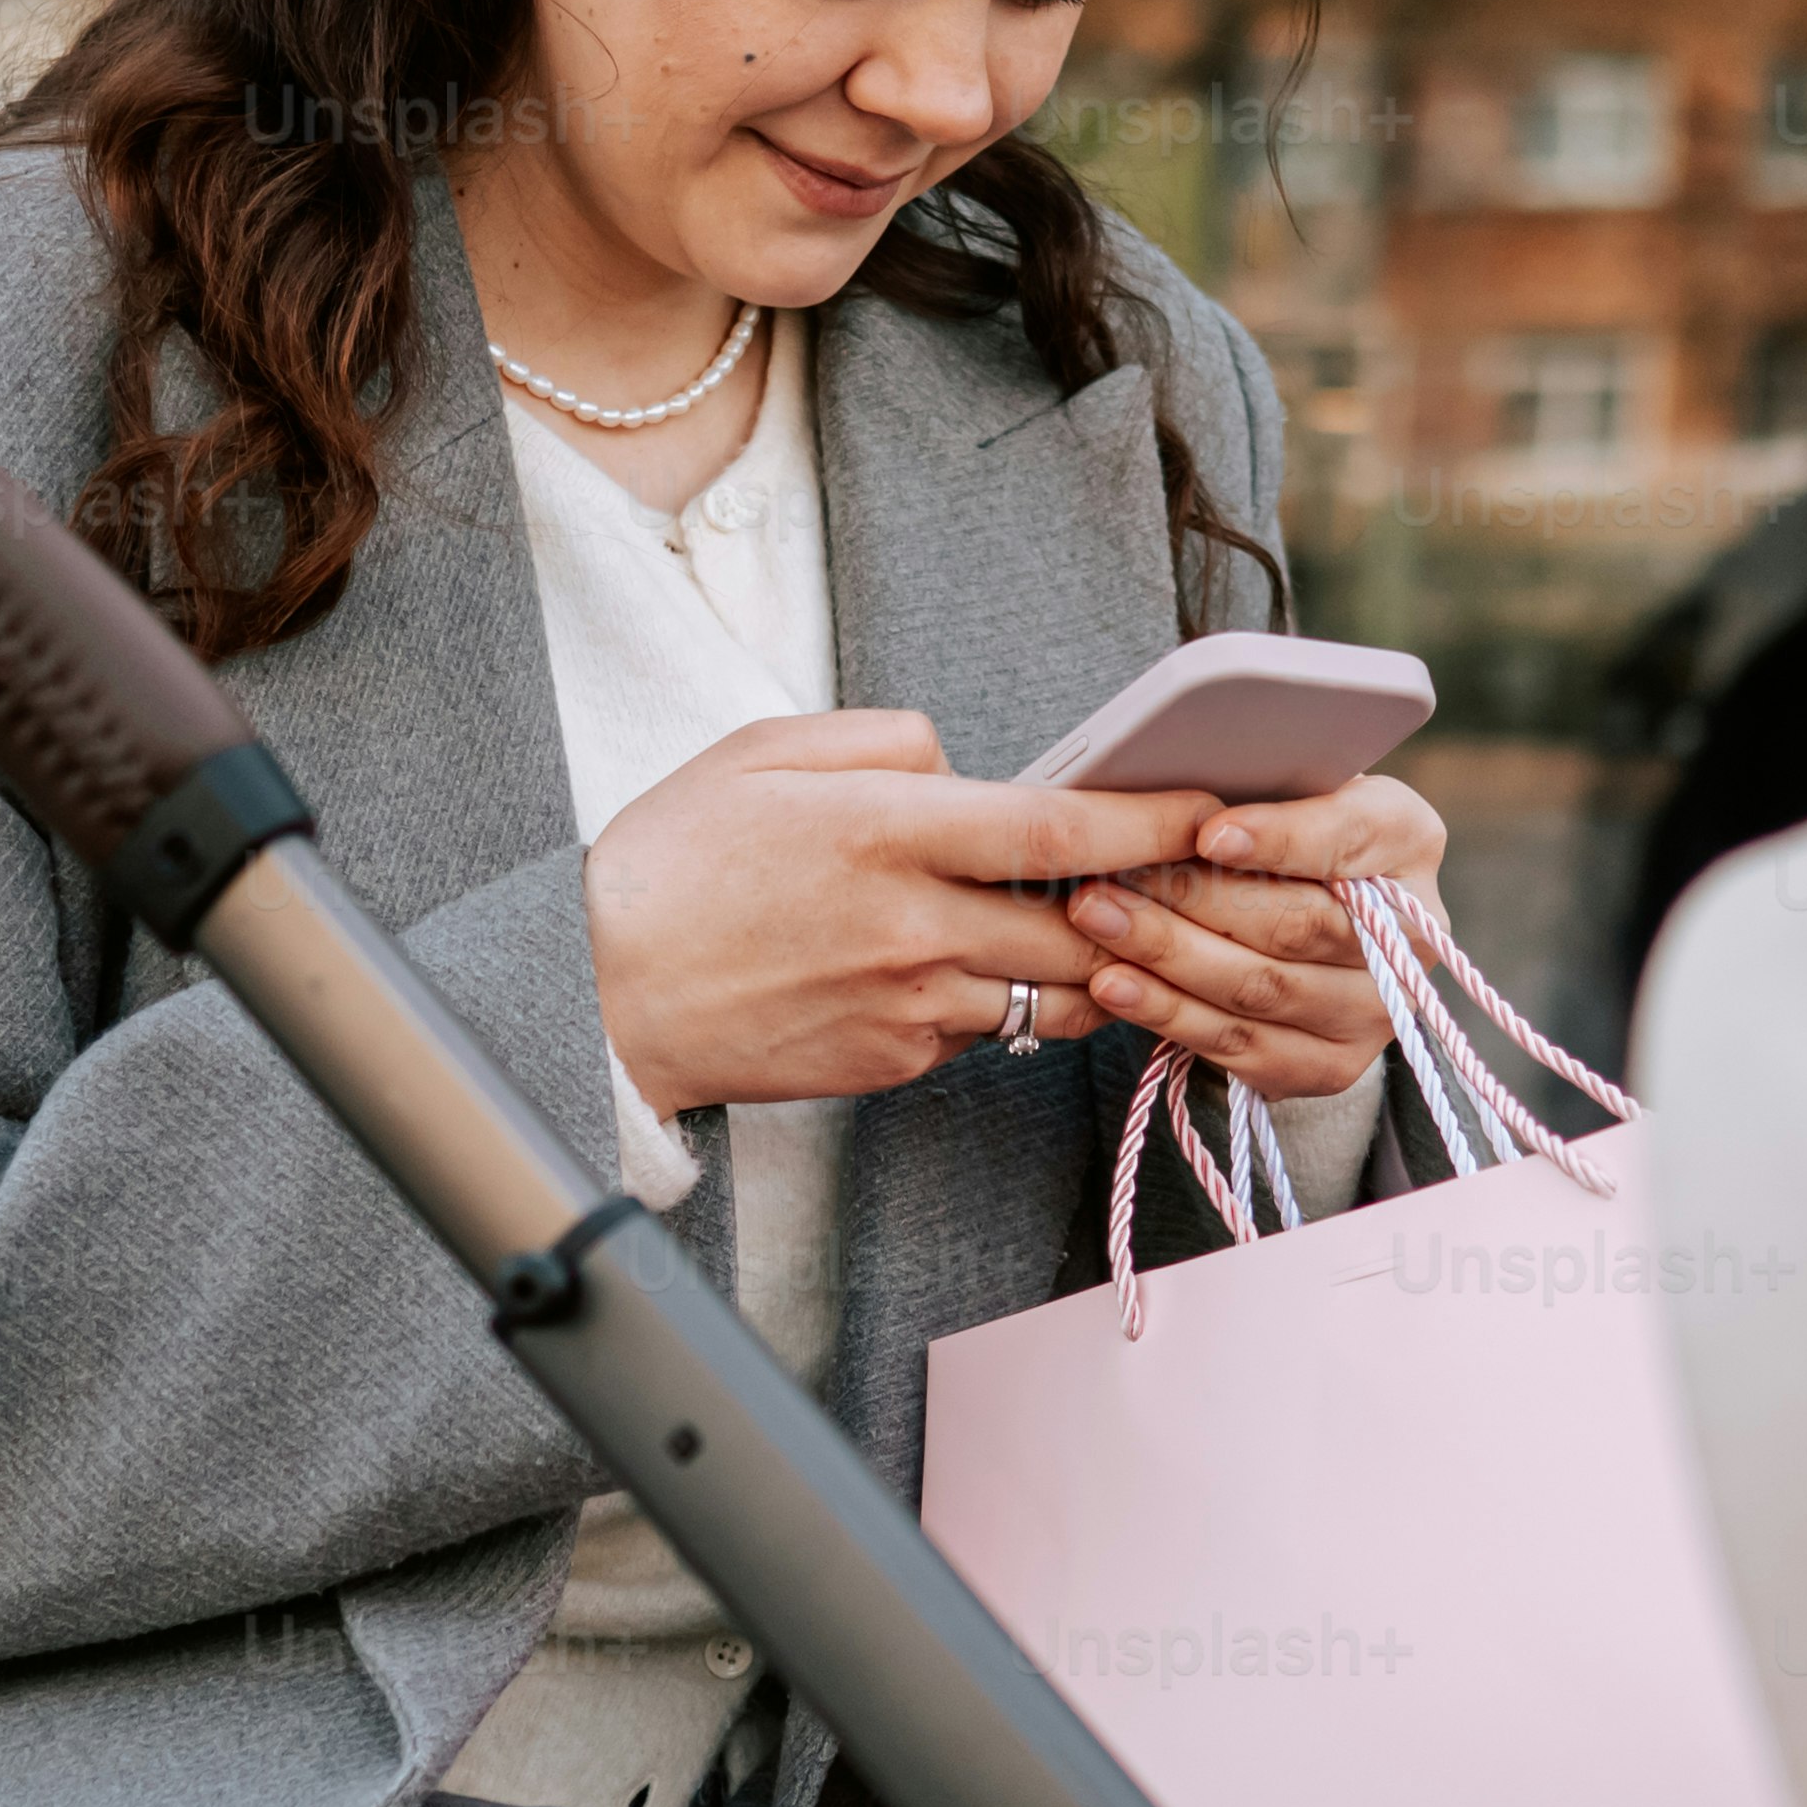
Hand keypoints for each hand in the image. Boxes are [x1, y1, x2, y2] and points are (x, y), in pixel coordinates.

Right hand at [587, 710, 1215, 1114]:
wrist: (598, 993)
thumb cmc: (676, 861)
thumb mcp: (764, 753)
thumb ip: (882, 742)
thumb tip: (961, 763)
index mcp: (889, 832)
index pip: (1063, 826)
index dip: (1152, 820)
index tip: (1208, 808)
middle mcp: (915, 925)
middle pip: (1087, 926)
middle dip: (1148, 905)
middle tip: (1180, 879)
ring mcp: (909, 1005)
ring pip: (1052, 992)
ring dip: (1084, 962)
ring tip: (1088, 926)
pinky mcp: (893, 1064)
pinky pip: (981, 1031)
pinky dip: (995, 1000)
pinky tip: (964, 969)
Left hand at [1061, 773, 1451, 1102]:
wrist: (1312, 926)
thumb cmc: (1285, 834)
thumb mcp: (1289, 790)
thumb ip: (1257, 783)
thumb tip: (1178, 783)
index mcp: (1410, 840)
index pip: (1349, 838)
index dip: (1280, 838)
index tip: (1206, 832)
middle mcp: (1416, 937)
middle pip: (1296, 924)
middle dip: (1193, 899)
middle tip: (1112, 875)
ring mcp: (1376, 1013)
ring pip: (1259, 987)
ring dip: (1164, 954)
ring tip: (1094, 918)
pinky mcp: (1330, 1067)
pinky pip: (1237, 1043)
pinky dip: (1166, 1012)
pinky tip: (1111, 981)